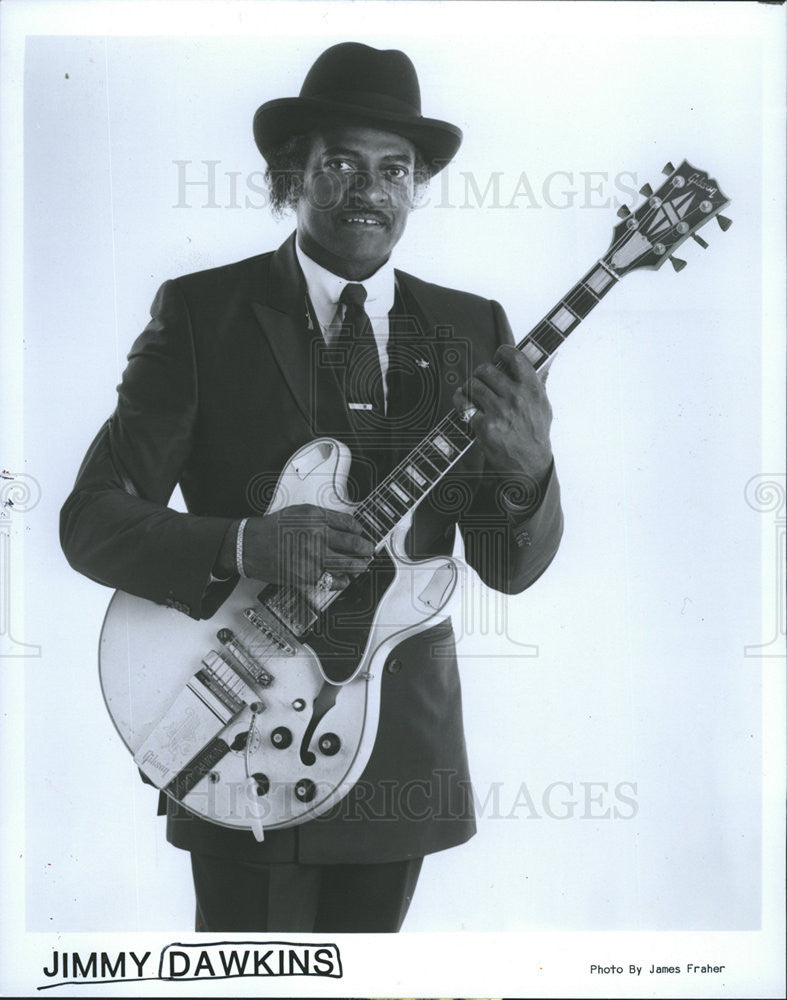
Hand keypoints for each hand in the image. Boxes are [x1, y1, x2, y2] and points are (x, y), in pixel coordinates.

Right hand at [220, 505, 373, 588]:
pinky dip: (343, 580)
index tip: (361, 534)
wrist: (251, 546)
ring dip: (359, 566)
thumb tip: (346, 526)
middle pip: (354, 545)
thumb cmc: (274, 528)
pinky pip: (334, 581)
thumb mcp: (300, 512)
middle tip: (369, 551)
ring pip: (349, 565)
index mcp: (317, 518)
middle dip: (366, 549)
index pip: (350, 524)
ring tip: (362, 566)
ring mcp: (314, 557)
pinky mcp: (308, 575)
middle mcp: (317, 536)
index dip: (359, 531)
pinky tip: (344, 577)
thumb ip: (323, 517)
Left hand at [454, 344, 552, 479]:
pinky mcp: (484, 426)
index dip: (502, 352)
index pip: (514, 357)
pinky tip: (463, 403)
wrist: (529, 464)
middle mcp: (516, 397)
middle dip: (480, 373)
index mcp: (532, 389)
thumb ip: (539, 383)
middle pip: (486, 370)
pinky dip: (460, 401)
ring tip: (471, 392)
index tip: (498, 355)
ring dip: (468, 387)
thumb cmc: (536, 434)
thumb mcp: (544, 406)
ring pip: (472, 385)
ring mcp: (499, 412)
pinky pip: (463, 403)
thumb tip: (545, 360)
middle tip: (480, 378)